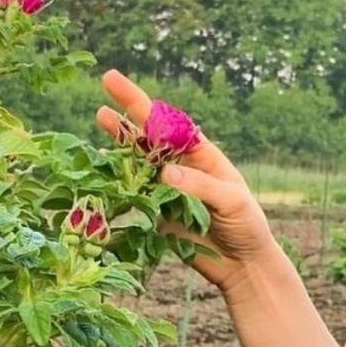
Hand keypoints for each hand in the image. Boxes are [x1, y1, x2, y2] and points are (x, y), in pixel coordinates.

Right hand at [96, 69, 278, 290]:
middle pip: (146, 137)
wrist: (241, 264)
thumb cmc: (246, 225)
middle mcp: (179, 167)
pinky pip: (132, 197)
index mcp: (200, 155)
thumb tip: (164, 172)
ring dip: (117, 146)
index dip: (140, 103)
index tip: (114, 82)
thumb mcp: (231, 201)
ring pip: (135, 165)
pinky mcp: (155, 215)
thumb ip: (199, 185)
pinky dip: (116, 186)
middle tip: (104, 83)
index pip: (166, 123)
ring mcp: (164, 190)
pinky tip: (99, 173)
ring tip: (99, 120)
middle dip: (126, 113)